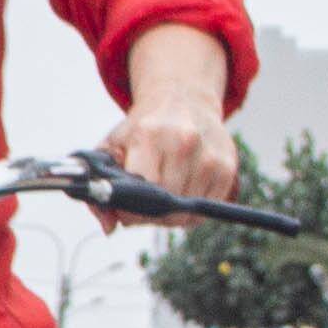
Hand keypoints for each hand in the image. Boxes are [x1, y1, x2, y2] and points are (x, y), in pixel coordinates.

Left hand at [101, 24, 239, 208]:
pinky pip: (206, 208)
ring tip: (161, 194)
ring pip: (186, 212)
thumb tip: (109, 227)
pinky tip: (181, 192)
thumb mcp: (113, 145)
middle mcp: (183, 143)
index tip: (124, 210)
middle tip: (141, 204)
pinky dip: (191, 210)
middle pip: (166, 205)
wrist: (183, 100)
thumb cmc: (144, 128)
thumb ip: (100, 184)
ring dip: (170, 214)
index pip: (143, 191)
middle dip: (149, 214)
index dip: (131, 209)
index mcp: (149, 135)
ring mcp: (209, 156)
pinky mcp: (227, 167)